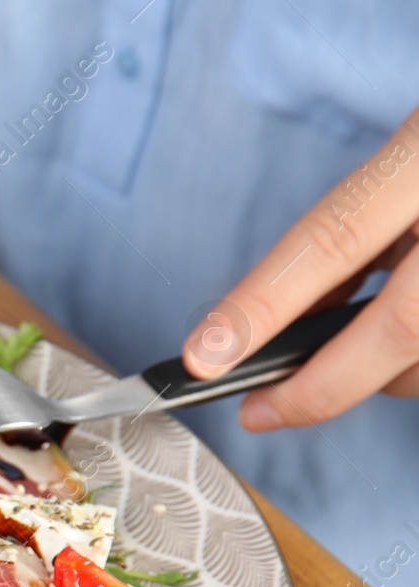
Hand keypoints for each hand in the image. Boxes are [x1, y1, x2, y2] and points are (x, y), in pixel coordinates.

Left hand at [181, 108, 418, 429]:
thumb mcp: (406, 162)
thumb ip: (353, 232)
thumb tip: (278, 318)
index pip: (334, 237)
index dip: (263, 304)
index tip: (205, 354)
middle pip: (399, 329)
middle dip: (321, 385)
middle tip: (261, 410)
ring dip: (383, 375)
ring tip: (338, 364)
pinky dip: (415, 364)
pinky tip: (397, 348)